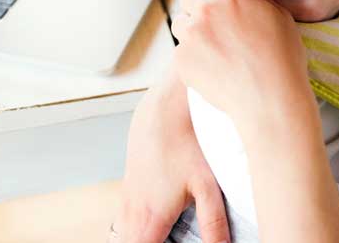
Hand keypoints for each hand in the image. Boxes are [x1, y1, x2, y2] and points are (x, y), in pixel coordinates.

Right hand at [113, 68, 230, 242]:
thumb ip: (214, 224)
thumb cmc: (185, 143)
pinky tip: (158, 220)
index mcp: (149, 220)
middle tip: (172, 237)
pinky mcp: (128, 187)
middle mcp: (131, 213)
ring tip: (166, 232)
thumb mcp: (208, 186)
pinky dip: (137, 228)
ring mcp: (126, 200)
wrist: (163, 109)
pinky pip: (124, 220)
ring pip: (124, 236)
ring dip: (142, 237)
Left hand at [170, 0, 314, 137]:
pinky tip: (213, 65)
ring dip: (192, 28)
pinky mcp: (182, 59)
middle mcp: (206, 9)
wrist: (269, 99)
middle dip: (197, 4)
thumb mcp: (279, 15)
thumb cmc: (282, 58)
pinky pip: (181, 49)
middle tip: (210, 20)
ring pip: (180, 22)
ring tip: (212, 45)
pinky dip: (192, 55)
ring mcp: (191, 35)